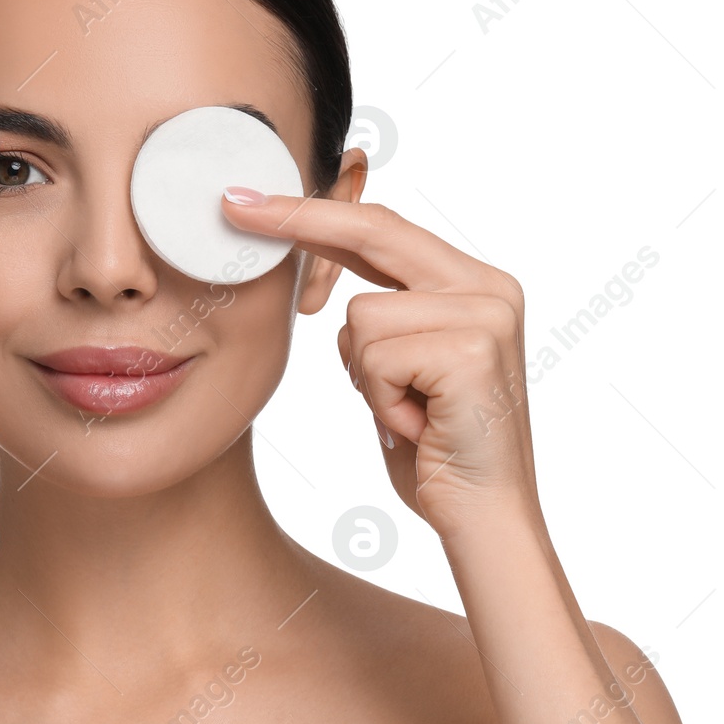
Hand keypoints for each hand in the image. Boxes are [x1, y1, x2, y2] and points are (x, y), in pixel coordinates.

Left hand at [222, 190, 541, 542]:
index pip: (384, 231)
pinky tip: (418, 426)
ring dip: (364, 379)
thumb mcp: (399, 370)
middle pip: (373, 234)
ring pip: (360, 317)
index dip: (315, 213)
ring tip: (407, 413)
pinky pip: (373, 356)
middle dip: (299, 221)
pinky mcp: (472, 349)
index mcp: (476, 285)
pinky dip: (380, 401)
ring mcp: (486, 314)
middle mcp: (490, 287)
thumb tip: (320, 281)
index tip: (253, 202)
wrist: (485, 522)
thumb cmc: (433, 453)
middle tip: (234, 207)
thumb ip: (380, 317)